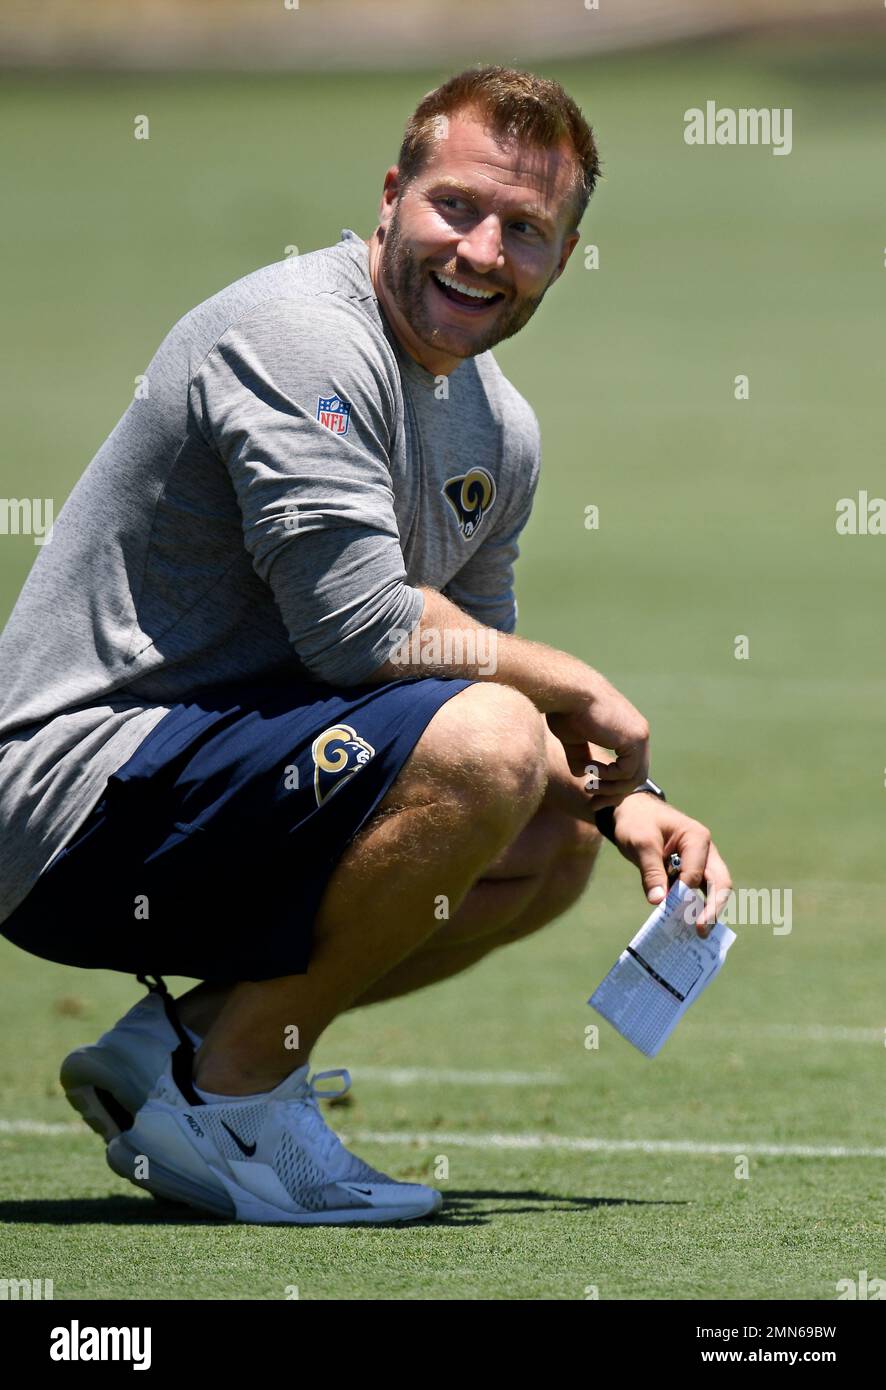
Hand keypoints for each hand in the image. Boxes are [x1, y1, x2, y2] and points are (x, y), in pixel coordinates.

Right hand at [546, 673, 648, 809]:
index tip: (592, 797)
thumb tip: (581, 774)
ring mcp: (639, 736)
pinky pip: (627, 772)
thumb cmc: (567, 710)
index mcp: (627, 731)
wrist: (569, 693)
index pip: (629, 767)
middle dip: (614, 794)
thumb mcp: (573, 739)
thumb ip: (581, 756)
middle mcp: (638, 734)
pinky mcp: (635, 739)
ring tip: (588, 787)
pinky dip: (609, 777)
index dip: (613, 786)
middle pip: (636, 776)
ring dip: (610, 789)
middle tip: (593, 804)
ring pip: (634, 778)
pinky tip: (591, 770)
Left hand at [610, 795, 731, 936]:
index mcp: (697, 838)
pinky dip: (694, 906)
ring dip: (707, 910)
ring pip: (714, 889)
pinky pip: (699, 891)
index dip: (685, 893)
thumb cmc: (637, 822)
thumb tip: (658, 902)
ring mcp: (701, 861)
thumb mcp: (640, 843)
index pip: (697, 872)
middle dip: (713, 908)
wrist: (630, 811)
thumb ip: (650, 871)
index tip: (670, 908)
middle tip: (700, 931)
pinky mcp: (692, 871)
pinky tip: (684, 924)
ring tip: (698, 934)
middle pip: (720, 883)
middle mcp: (706, 851)